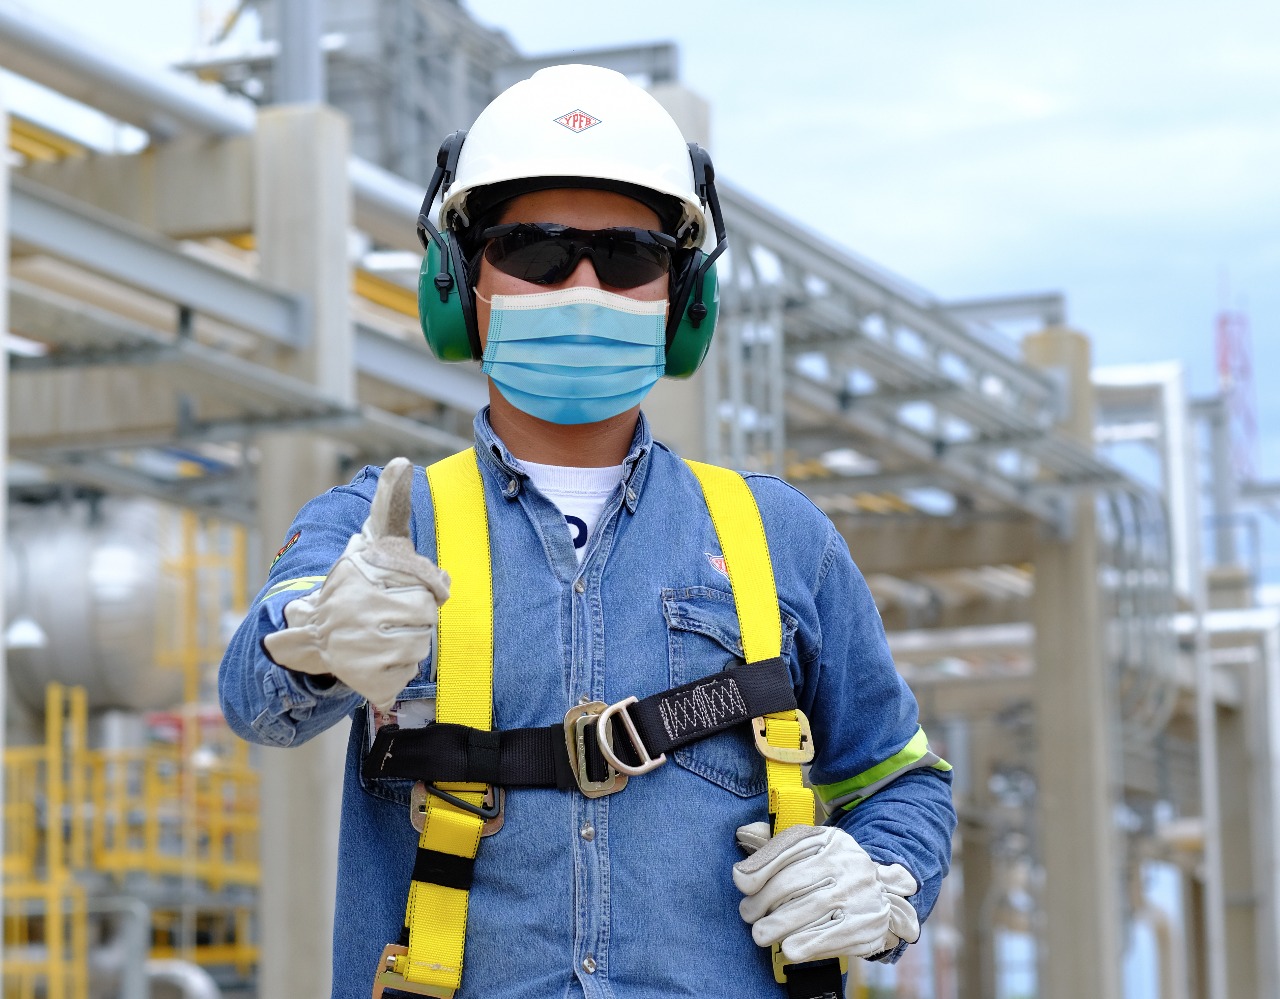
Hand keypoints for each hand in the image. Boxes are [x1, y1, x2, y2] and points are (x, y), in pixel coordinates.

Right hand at [263, 458, 449, 709]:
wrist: (313, 635)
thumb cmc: (357, 583)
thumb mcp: (372, 542)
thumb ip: (390, 506)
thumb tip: (404, 461)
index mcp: (362, 575)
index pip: (427, 586)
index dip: (428, 585)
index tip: (415, 585)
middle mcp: (356, 611)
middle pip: (426, 616)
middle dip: (416, 612)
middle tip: (391, 611)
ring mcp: (359, 649)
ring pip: (420, 645)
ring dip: (410, 640)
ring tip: (384, 632)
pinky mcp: (366, 681)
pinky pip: (408, 674)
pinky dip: (399, 668)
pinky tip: (378, 656)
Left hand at [733, 822, 918, 963]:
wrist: (883, 897)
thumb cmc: (831, 874)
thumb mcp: (809, 852)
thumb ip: (776, 847)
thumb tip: (742, 834)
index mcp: (829, 839)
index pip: (788, 846)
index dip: (760, 866)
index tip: (742, 884)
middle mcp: (847, 860)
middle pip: (795, 880)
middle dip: (764, 901)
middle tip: (748, 915)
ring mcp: (861, 891)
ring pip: (811, 907)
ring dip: (779, 924)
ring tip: (761, 934)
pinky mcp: (869, 923)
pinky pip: (834, 935)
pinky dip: (807, 943)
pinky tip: (789, 949)